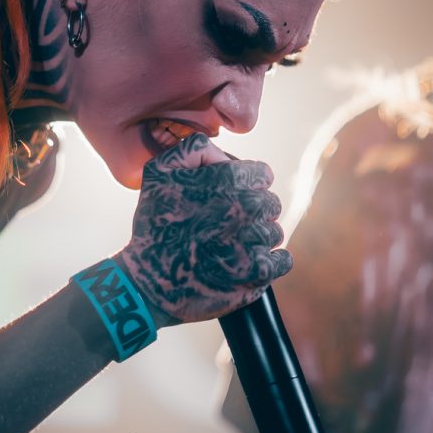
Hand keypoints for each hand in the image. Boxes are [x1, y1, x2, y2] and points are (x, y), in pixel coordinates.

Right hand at [116, 133, 290, 323]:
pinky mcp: (259, 272)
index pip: (263, 174)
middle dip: (252, 213)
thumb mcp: (159, 173)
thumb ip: (193, 149)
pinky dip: (268, 263)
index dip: (247, 186)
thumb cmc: (155, 227)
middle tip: (225, 226)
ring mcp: (254, 240)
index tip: (230, 199)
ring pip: (274, 232)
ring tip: (228, 248)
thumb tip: (224, 154)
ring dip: (257, 239)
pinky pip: (282, 259)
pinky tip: (244, 264)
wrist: (150, 283)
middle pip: (270, 203)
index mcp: (228, 179)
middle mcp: (245, 207)